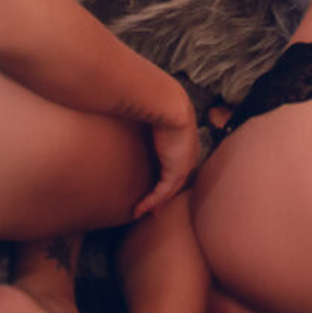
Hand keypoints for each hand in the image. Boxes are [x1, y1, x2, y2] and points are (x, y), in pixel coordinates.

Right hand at [132, 102, 200, 218]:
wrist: (167, 102)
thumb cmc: (155, 101)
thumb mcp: (148, 110)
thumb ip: (141, 115)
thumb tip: (125, 109)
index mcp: (182, 138)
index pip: (175, 161)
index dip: (165, 174)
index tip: (152, 183)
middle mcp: (186, 153)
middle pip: (175, 179)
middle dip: (162, 194)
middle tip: (150, 207)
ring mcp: (184, 163)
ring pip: (170, 189)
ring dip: (155, 202)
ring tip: (141, 211)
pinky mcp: (176, 170)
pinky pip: (163, 192)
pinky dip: (151, 202)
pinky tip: (139, 209)